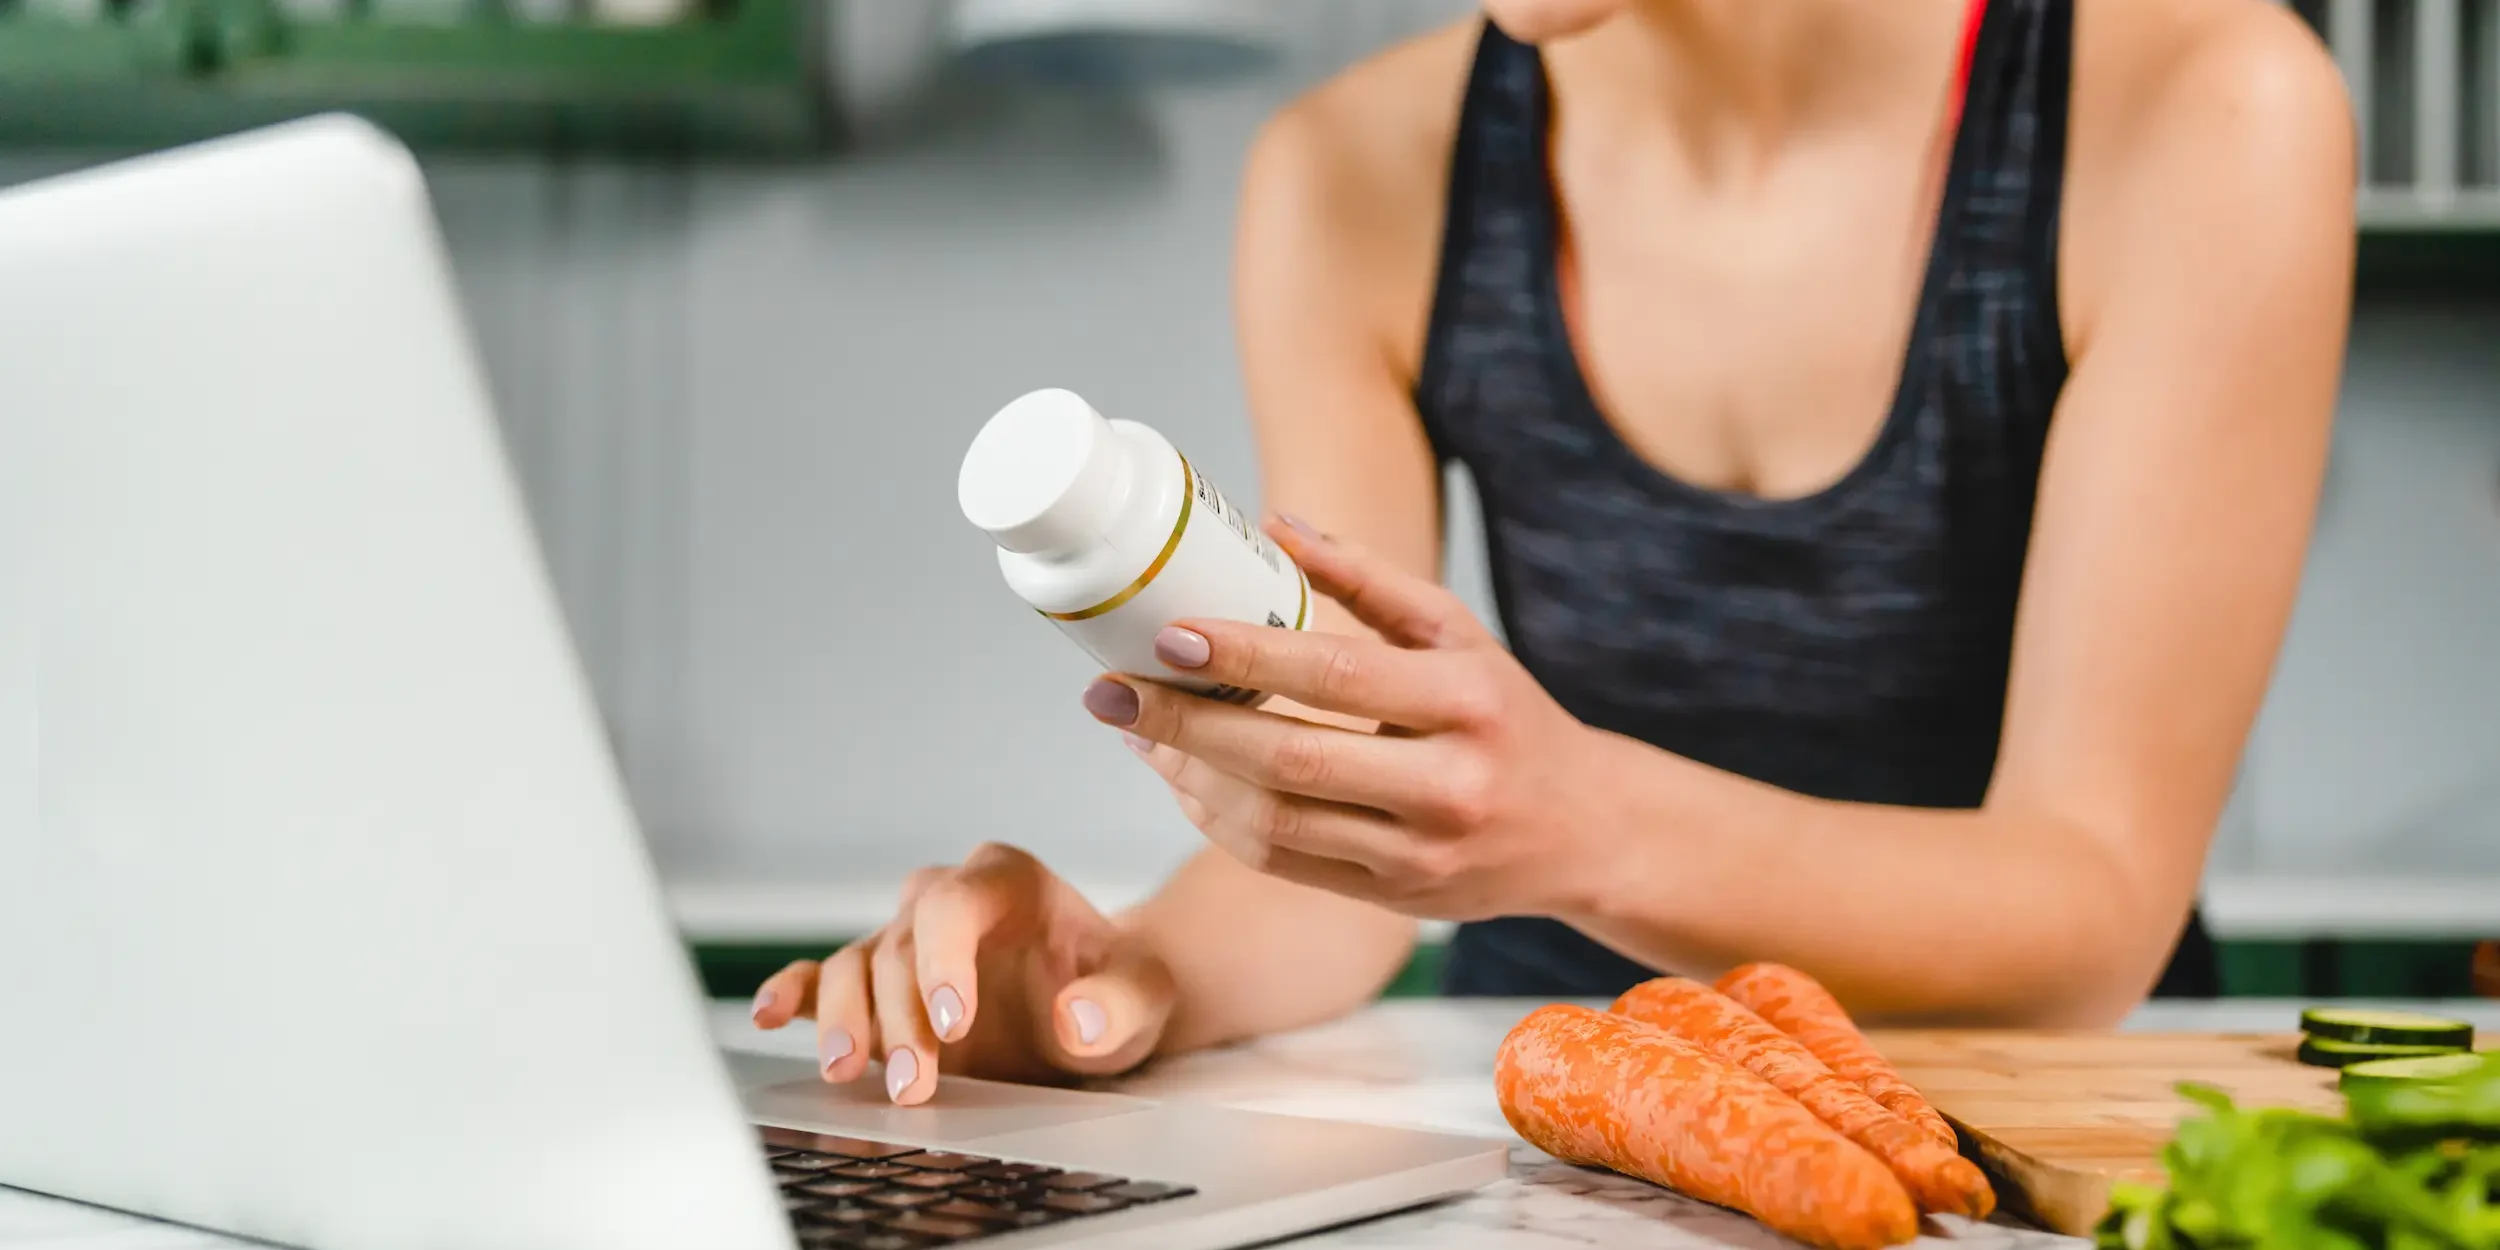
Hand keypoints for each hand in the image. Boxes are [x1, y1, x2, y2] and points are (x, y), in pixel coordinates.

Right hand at [748, 843, 1177, 1104]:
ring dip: (847, 1020)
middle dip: (902, 1018)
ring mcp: (906, 940)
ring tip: (848, 1072)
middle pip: (899, 945)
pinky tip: (769, 1015)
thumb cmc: (1121, 989)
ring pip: (853, 963)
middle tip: (916, 1084)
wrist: (1103, 1004)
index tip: (954, 1026)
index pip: (954, 903)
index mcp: (1007, 879)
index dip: (943, 960)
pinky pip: (822, 976)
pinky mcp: (881, 983)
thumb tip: (1077, 1017)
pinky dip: (793, 994)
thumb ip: (1122, 1002)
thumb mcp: (1146, 997)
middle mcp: (946, 898)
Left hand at [1082, 517, 1613, 922]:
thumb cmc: (1508, 716)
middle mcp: (1447, 782)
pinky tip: (1185, 781)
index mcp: (1464, 699)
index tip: (1167, 635)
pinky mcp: (1394, 899)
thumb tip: (1273, 524)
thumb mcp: (1459, 634)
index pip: (1337, 674)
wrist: (1585, 831)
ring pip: (1276, 823)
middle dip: (1185, 724)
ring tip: (1137, 736)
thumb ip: (1369, 580)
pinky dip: (1221, 822)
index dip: (1243, 655)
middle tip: (1110, 693)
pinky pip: (1284, 863)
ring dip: (1190, 778)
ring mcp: (1419, 853)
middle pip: (1290, 757)